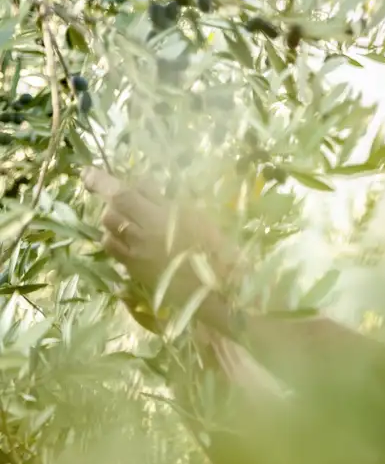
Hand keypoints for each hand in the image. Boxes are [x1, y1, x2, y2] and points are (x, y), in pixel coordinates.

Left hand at [82, 167, 235, 305]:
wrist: (218, 290)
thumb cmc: (216, 249)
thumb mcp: (196, 217)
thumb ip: (165, 202)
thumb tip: (143, 188)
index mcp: (159, 218)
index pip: (122, 196)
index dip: (103, 183)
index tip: (87, 173)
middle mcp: (141, 237)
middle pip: (111, 213)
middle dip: (115, 204)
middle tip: (132, 202)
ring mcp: (135, 257)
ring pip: (108, 233)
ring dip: (115, 223)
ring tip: (132, 223)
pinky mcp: (135, 273)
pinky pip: (116, 252)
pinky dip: (118, 242)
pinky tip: (133, 242)